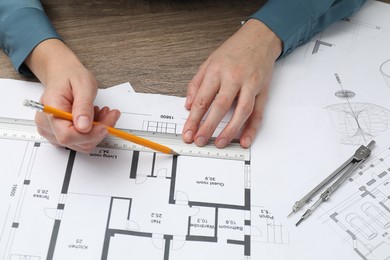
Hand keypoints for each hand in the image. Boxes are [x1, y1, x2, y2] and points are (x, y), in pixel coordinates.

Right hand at [25, 39, 119, 152]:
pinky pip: (81, 140)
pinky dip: (93, 131)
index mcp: (50, 111)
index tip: (106, 125)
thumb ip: (83, 106)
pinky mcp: (60, 134)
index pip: (68, 135)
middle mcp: (47, 125)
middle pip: (77, 142)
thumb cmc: (70, 77)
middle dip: (99, 130)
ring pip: (82, 143)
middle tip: (111, 114)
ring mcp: (53, 132)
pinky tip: (95, 117)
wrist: (63, 74)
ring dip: (97, 130)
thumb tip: (84, 127)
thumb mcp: (83, 85)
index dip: (90, 134)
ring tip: (103, 113)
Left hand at [182, 19, 281, 147]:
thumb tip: (189, 105)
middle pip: (220, 106)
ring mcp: (250, 85)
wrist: (259, 38)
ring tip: (220, 143)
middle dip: (208, 127)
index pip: (202, 99)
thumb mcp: (209, 62)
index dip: (193, 119)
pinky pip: (258, 113)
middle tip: (200, 140)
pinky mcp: (262, 91)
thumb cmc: (234, 51)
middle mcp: (233, 78)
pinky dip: (252, 128)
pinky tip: (245, 140)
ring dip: (230, 130)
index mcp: (217, 71)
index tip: (188, 133)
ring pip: (241, 111)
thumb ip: (196, 84)